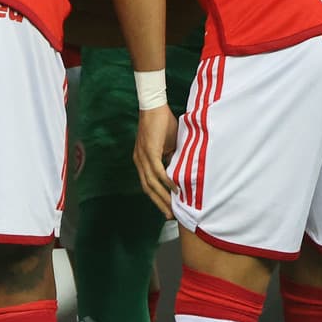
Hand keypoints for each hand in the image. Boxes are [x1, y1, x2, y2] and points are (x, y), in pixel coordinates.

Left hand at [133, 104, 178, 219]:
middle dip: (159, 203)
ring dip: (163, 197)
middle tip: (170, 216)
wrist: (154, 106)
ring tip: (173, 208)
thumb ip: (172, 159)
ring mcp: (142, 157)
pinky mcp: (149, 150)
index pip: (148, 185)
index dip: (157, 198)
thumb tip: (181, 172)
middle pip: (148, 189)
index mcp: (142, 161)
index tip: (167, 209)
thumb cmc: (163, 124)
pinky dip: (166, 182)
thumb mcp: (169, 146)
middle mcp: (139, 161)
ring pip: (152, 183)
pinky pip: (157, 171)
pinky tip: (175, 189)